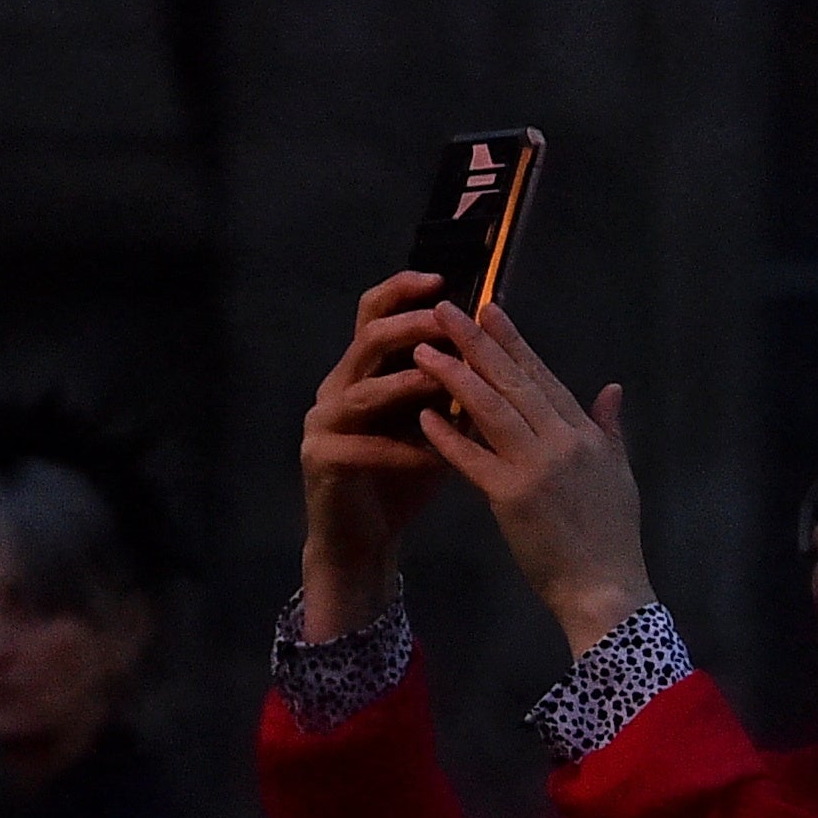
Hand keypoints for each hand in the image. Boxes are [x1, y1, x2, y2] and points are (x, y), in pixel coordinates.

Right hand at [295, 272, 459, 641]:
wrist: (362, 539)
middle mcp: (338, 385)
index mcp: (363, 369)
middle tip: (448, 322)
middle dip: (411, 327)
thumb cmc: (402, 476)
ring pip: (362, 389)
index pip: (375, 313)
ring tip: (444, 383)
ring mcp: (323, 421)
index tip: (443, 278)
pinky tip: (435, 459)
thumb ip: (451, 386)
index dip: (403, 290)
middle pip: (368, 338)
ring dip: (406, 384)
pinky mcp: (320, 458)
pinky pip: (363, 447)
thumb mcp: (433, 424)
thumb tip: (496, 346)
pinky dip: (402, 451)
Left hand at [409, 302, 655, 656]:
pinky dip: (448, 435)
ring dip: (455, 376)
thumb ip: (609, 428)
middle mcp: (562, 441)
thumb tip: (611, 389)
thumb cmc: (610, 535)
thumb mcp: (618, 474)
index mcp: (584, 434)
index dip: (513, 341)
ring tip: (424, 350)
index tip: (488, 308)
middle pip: (513, 381)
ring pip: (491, 409)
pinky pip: (473, 459)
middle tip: (446, 309)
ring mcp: (536, 467)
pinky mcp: (512, 497)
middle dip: (477, 342)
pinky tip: (424, 414)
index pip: (542, 376)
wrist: (605, 589)